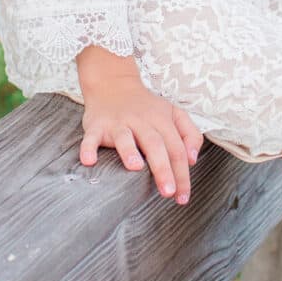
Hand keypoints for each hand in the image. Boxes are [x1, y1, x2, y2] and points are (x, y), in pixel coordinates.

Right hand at [79, 65, 203, 205]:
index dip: (182, 174)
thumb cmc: (147, 107)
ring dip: (129, 151)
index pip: (176, 149)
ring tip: (136, 168)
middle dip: (163, 169)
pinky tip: (89, 161)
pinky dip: (88, 148)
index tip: (182, 197)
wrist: (113, 83)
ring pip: (124, 137)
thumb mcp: (174, 114)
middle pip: (154, 145)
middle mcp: (141, 121)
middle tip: (168, 192)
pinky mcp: (97, 125)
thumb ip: (190, 134)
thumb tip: (192, 160)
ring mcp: (118, 123)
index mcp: (162, 120)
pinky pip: (91, 137)